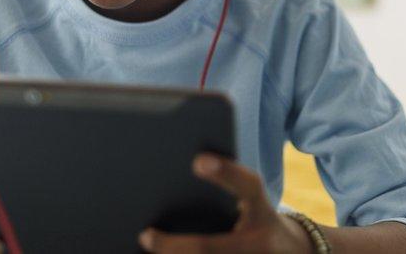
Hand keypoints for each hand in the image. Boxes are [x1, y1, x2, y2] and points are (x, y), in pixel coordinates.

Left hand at [138, 154, 314, 253]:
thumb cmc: (257, 219)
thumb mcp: (254, 203)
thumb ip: (228, 189)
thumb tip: (180, 174)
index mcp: (263, 213)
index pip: (248, 187)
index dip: (226, 173)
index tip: (198, 160)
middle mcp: (259, 244)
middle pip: (209, 247)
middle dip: (173, 246)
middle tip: (145, 235)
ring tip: (142, 250)